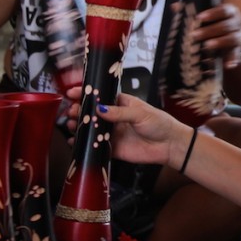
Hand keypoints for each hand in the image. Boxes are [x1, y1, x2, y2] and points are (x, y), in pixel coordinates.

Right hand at [69, 89, 189, 165]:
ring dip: (79, 125)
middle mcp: (114, 117)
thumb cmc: (159, 124)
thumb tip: (100, 108)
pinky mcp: (112, 148)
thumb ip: (119, 112)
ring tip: (70, 123)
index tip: (72, 93)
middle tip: (71, 110)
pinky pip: (95, 146)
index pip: (100, 96)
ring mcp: (112, 133)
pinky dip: (84, 144)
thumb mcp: (140, 113)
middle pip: (92, 112)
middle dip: (79, 110)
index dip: (86, 94)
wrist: (170, 146)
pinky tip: (75, 141)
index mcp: (121, 103)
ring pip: (91, 128)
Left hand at [193, 3, 240, 68]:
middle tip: (194, 35)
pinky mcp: (239, 49)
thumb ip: (193, 11)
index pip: (223, 10)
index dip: (212, 14)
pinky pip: (236, 54)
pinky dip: (232, 59)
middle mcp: (237, 22)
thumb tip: (174, 6)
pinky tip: (227, 65)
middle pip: (226, 25)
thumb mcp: (208, 17)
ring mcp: (239, 36)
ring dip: (219, 42)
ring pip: (232, 38)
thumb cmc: (216, 24)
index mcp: (230, 11)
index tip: (199, 17)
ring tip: (206, 46)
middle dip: (210, 30)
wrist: (233, 38)